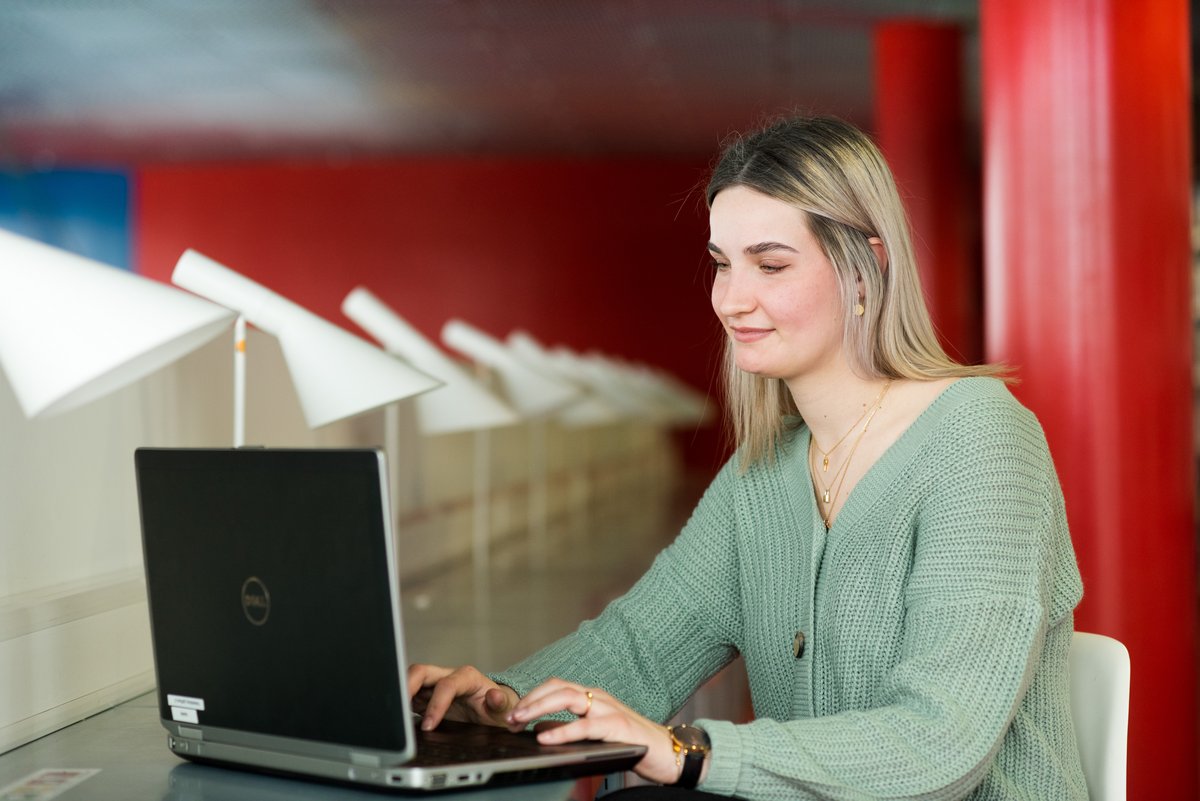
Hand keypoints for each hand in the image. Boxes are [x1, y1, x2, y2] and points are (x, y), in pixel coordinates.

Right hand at [407, 663, 519, 730]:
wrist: (495, 713)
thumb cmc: (499, 710)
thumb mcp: (505, 709)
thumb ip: (500, 703)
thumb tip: (494, 696)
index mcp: (467, 677)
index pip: (446, 685)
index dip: (436, 704)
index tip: (429, 725)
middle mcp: (448, 677)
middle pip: (421, 672)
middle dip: (407, 686)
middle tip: (399, 712)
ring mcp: (435, 686)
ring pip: (410, 680)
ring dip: (401, 694)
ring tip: (395, 716)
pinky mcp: (427, 697)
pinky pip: (409, 696)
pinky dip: (402, 705)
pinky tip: (399, 719)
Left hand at [505, 678, 683, 785]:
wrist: (670, 751)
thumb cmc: (635, 743)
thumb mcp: (598, 733)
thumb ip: (574, 728)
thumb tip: (543, 731)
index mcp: (593, 697)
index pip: (556, 686)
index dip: (533, 696)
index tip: (514, 712)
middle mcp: (599, 697)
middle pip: (557, 687)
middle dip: (530, 699)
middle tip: (510, 716)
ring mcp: (608, 709)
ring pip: (567, 698)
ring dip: (538, 708)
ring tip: (520, 721)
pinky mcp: (617, 726)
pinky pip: (584, 726)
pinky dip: (562, 731)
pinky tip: (546, 739)